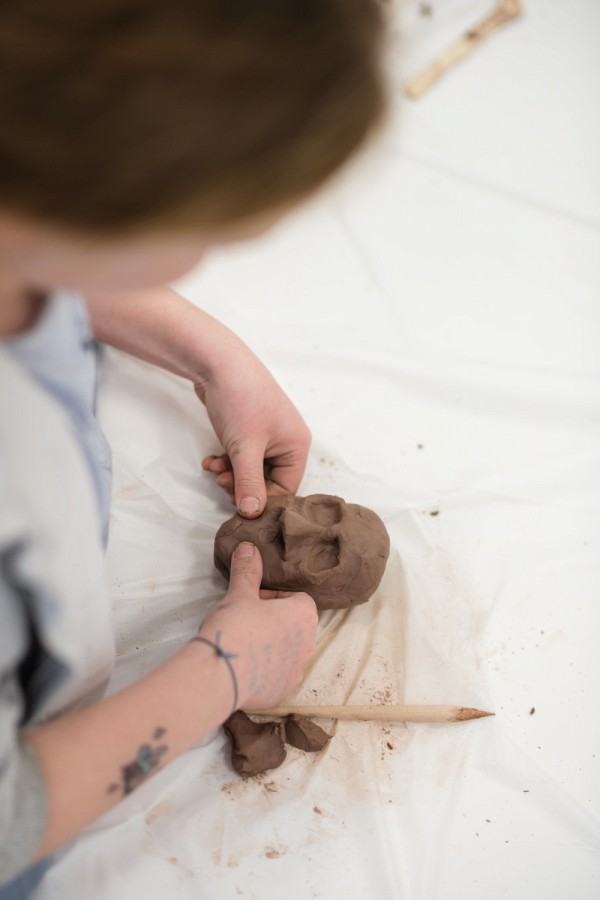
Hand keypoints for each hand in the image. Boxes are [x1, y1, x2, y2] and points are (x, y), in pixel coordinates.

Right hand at [196, 542, 317, 710]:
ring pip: (285, 652)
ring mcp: (296, 671)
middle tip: (244, 621)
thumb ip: (247, 571)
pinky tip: (241, 666)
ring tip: (241, 644)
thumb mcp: (239, 594)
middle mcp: (308, 644)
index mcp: (304, 616)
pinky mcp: (282, 692)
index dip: (273, 598)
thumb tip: (248, 548)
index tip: (252, 601)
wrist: (218, 675)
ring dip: (268, 646)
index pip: (296, 598)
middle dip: (271, 622)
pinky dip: (263, 671)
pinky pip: (276, 676)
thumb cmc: (234, 628)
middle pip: (292, 625)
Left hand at [198, 350, 310, 517]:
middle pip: (268, 480)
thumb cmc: (240, 399)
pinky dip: (227, 461)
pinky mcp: (248, 429)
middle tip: (223, 484)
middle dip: (243, 485)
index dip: (262, 499)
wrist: (216, 362)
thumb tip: (252, 513)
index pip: (287, 488)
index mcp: (297, 445)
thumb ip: (249, 483)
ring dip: (232, 474)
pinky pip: (241, 456)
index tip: (239, 504)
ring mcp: (267, 434)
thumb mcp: (245, 448)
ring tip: (216, 471)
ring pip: (252, 469)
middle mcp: (286, 440)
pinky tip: (211, 460)